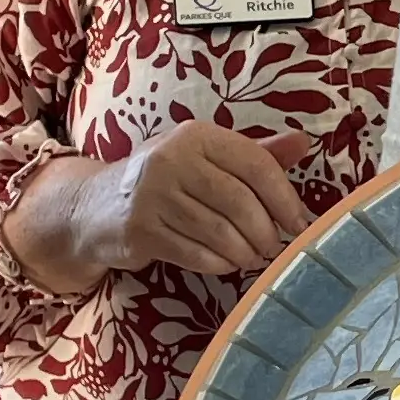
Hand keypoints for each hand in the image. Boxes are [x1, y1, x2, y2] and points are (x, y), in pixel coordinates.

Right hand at [7, 126, 315, 293]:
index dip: (284, 197)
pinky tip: (226, 263)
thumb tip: (303, 143)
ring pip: (219, 232)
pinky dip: (219, 264)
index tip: (300, 223)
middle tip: (275, 248)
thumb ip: (255, 153)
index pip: (255, 164)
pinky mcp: (140, 230)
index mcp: (197, 136)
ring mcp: (153, 195)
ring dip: (245, 252)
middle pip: (239, 202)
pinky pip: (196, 254)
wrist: (96, 206)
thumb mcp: (206, 158)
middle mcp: (173, 159)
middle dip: (265, 232)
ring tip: (253, 257)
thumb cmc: (167, 181)